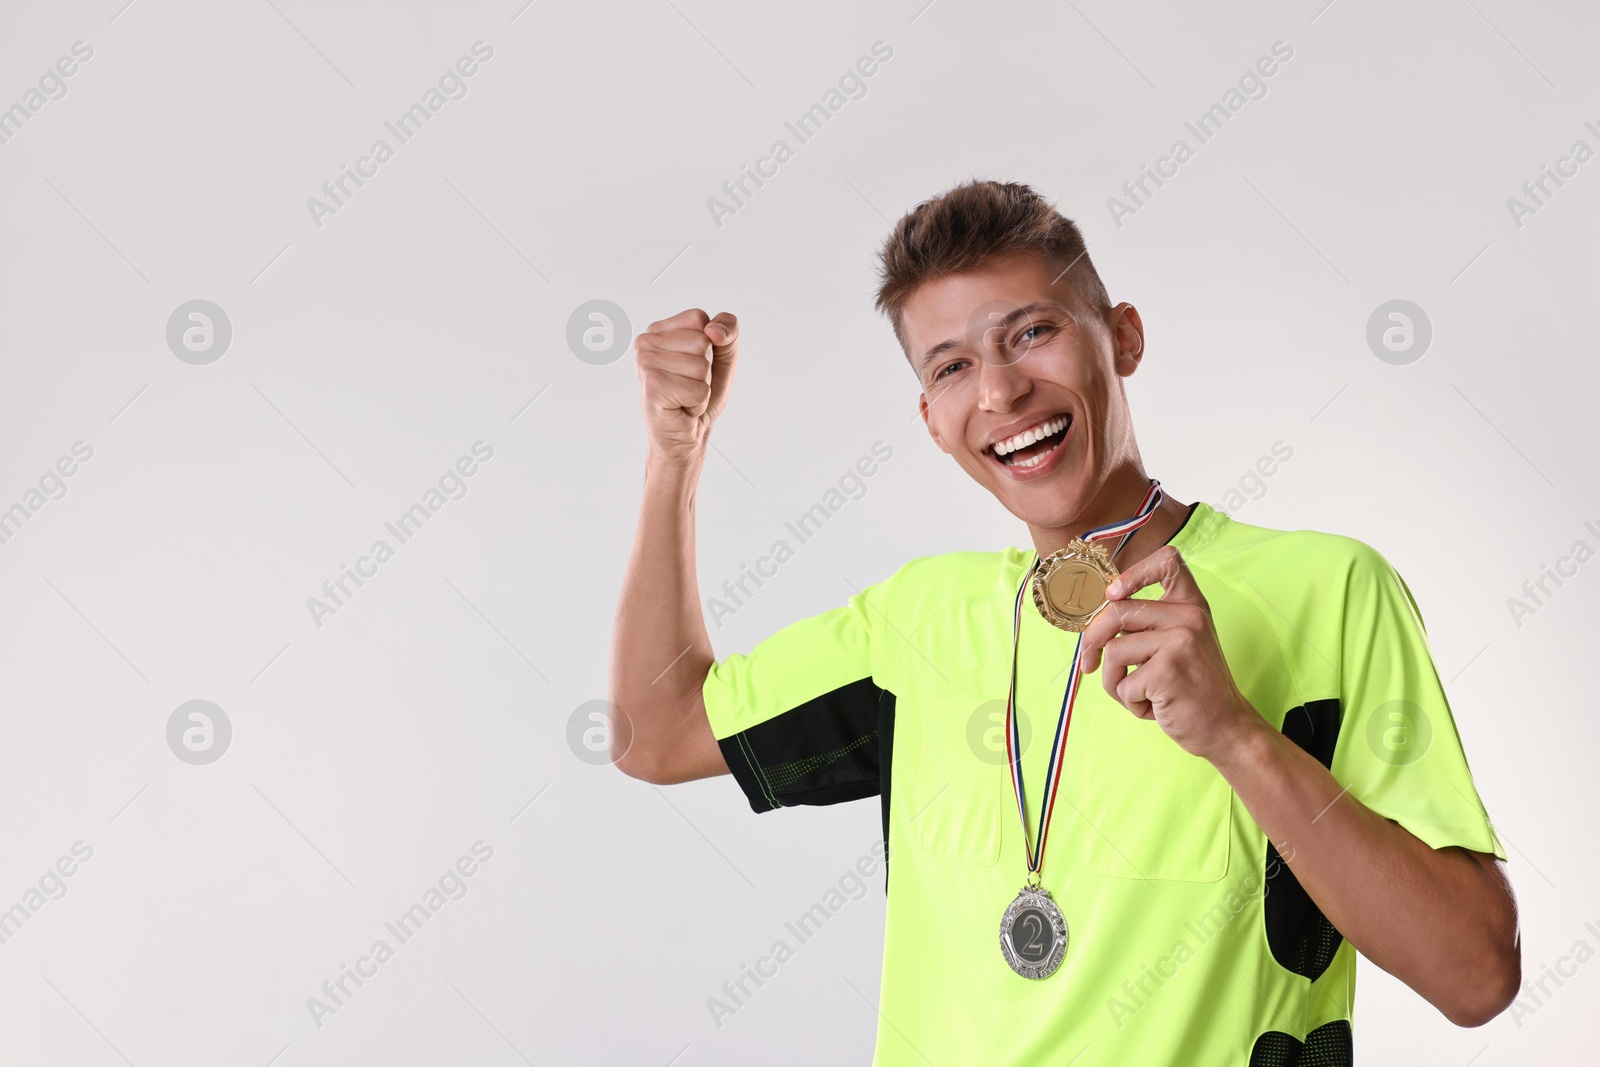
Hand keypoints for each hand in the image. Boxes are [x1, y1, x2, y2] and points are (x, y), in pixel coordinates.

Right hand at [633, 308, 738, 461]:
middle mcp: (645, 342)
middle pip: (702, 342)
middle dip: (705, 369)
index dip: (710, 344)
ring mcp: (645, 363)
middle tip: (688, 384)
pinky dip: (698, 403)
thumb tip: (713, 331)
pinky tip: (681, 408)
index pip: (699, 319)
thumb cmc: (699, 393)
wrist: (686, 435)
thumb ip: (729, 330)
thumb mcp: (723, 355)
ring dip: (702, 388)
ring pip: (701, 367)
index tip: (693, 364)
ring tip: (684, 396)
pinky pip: (699, 390)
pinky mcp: (652, 387)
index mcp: (658, 330)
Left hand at [1076, 545, 1265, 762]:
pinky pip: (1122, 683)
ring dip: (1115, 681)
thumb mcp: (1180, 645)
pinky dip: (1130, 702)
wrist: (1225, 729)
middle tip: (1087, 664)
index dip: (1133, 572)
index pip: (1168, 561)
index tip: (1114, 595)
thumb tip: (1097, 615)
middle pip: (1117, 610)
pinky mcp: (1168, 670)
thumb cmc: (1193, 690)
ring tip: (1141, 695)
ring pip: (1113, 651)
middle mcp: (1188, 617)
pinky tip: (1155, 707)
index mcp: (1192, 605)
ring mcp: (1180, 641)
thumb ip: (1150, 625)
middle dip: (1091, 640)